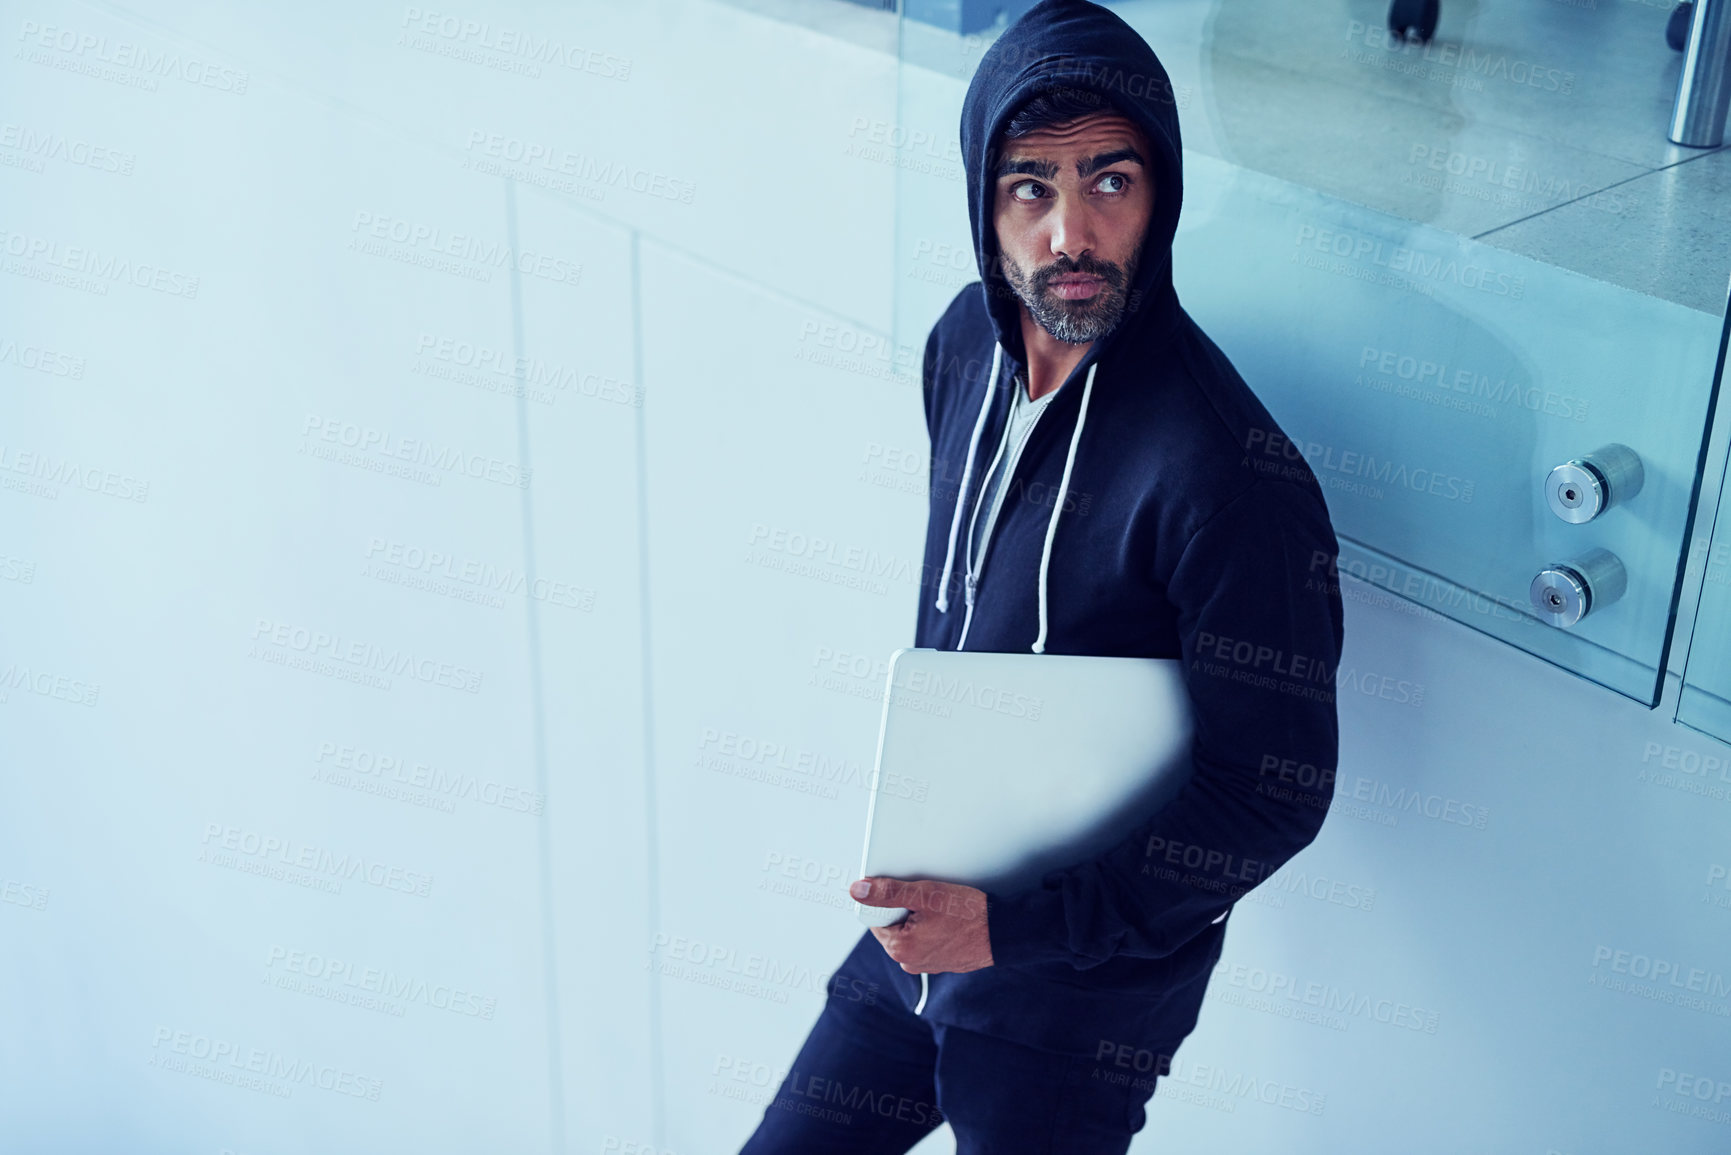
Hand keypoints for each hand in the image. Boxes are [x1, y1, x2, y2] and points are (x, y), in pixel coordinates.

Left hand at [850, 877, 993, 973]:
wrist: (1003, 932)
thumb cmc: (969, 915)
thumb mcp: (925, 895)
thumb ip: (888, 893)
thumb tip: (858, 891)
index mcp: (900, 948)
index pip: (876, 917)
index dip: (890, 901)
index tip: (909, 895)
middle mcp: (909, 962)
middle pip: (892, 925)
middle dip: (905, 909)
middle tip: (929, 901)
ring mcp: (925, 965)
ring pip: (910, 932)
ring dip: (920, 918)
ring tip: (942, 911)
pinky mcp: (939, 962)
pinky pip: (925, 940)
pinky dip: (932, 928)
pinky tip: (949, 921)